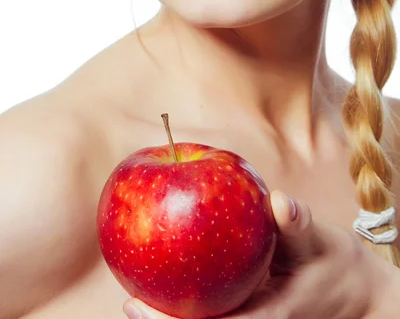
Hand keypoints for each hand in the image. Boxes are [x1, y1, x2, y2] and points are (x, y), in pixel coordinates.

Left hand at [123, 191, 392, 318]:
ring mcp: (249, 316)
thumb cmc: (333, 264)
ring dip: (171, 308)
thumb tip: (280, 202)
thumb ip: (297, 224)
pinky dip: (189, 287)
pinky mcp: (248, 308)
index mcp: (268, 318)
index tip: (133, 306)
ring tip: (135, 282)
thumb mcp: (318, 243)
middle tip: (126, 298)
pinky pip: (213, 303)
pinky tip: (169, 263)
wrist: (351, 290)